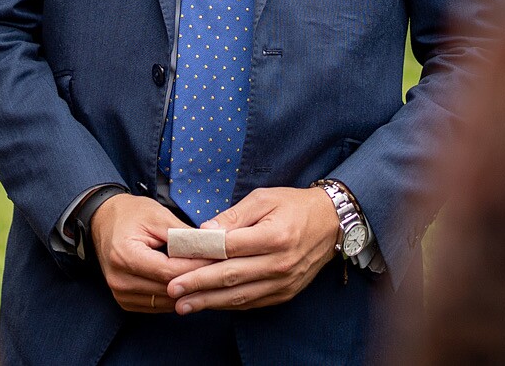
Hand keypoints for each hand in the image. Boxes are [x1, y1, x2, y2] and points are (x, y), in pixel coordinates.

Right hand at [90, 194, 211, 313]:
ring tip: (207, 275)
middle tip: (220, 268)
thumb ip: (183, 235)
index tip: (219, 259)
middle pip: (169, 289)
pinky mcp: (125, 301)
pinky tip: (188, 283)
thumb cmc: (131, 214)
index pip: (169, 271)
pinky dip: (175, 296)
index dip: (196, 266)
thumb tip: (212, 247)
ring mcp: (120, 294)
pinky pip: (158, 306)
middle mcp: (120, 280)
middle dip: (197, 279)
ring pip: (166, 302)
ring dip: (188, 291)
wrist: (103, 221)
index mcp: (125, 256)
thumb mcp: (158, 216)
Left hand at [167, 186, 339, 313]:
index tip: (176, 262)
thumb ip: (233, 217)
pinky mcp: (286, 292)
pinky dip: (229, 304)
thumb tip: (204, 232)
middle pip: (231, 276)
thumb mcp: (263, 198)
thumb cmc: (294, 205)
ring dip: (209, 302)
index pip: (229, 249)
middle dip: (198, 285)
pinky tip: (210, 304)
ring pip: (240, 295)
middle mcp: (280, 263)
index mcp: (274, 236)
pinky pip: (253, 302)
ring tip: (183, 305)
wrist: (331, 223)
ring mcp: (284, 281)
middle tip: (172, 290)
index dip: (200, 257)